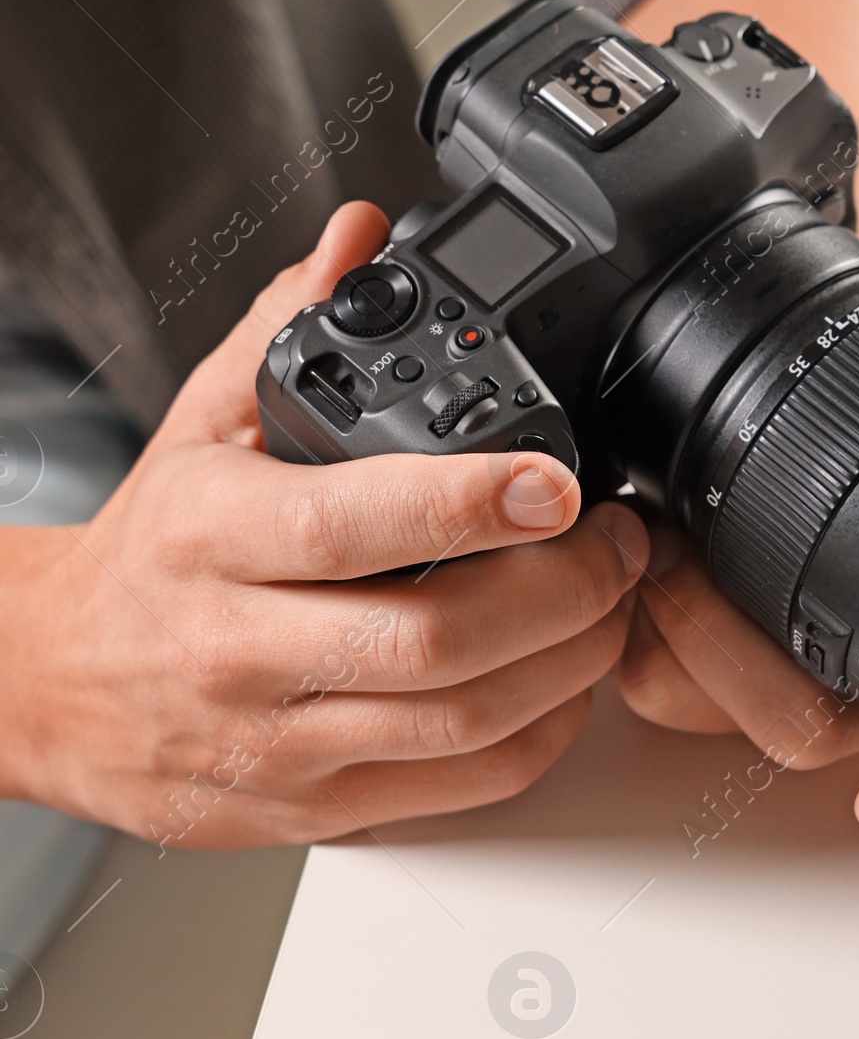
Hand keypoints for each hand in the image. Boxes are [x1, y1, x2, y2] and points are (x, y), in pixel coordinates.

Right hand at [0, 203, 647, 847]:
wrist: (49, 684)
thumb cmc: (151, 549)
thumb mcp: (203, 417)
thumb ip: (292, 317)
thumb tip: (363, 231)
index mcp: (213, 533)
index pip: (354, 522)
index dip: (472, 504)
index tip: (558, 481)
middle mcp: (239, 645)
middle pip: (435, 638)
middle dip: (564, 590)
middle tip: (620, 541)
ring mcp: (275, 739)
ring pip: (460, 721)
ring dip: (571, 663)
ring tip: (614, 602)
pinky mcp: (306, 808)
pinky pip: (455, 786)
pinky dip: (536, 735)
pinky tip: (563, 681)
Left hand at [615, 303, 858, 876]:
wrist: (778, 354)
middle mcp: (853, 678)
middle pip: (809, 742)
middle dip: (743, 656)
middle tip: (702, 560)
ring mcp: (758, 674)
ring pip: (714, 717)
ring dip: (684, 630)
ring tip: (670, 537)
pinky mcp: (670, 659)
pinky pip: (651, 689)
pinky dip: (640, 629)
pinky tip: (637, 560)